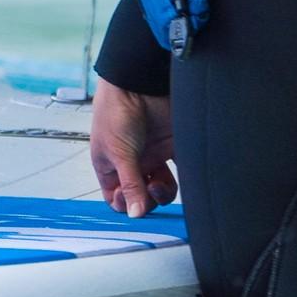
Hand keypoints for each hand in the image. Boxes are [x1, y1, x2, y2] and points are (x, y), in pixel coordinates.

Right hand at [90, 81, 176, 216]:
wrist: (137, 82)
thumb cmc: (115, 112)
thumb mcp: (118, 153)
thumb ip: (130, 185)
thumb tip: (134, 214)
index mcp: (111, 166)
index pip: (117, 197)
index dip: (125, 204)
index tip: (131, 202)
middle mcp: (132, 163)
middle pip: (142, 196)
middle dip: (146, 200)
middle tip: (149, 189)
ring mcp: (152, 155)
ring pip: (162, 187)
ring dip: (164, 192)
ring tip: (160, 182)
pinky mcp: (172, 146)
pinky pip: (181, 169)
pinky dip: (184, 176)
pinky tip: (182, 176)